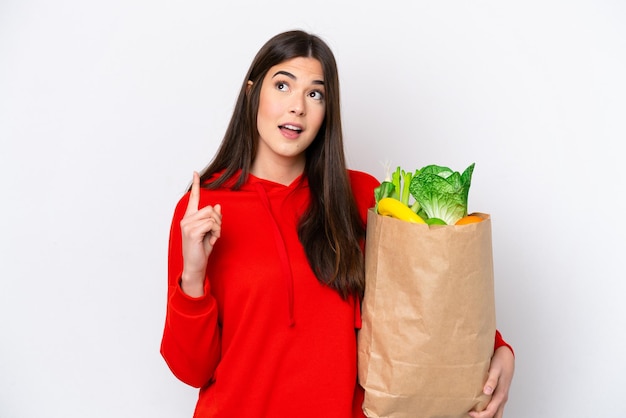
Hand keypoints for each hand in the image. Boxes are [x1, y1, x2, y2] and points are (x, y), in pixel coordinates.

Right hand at [179, 171, 221, 296]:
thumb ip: (212, 219)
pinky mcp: (191, 232)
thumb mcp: (210, 232)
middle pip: (210, 209)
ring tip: (212, 237)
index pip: (193, 198)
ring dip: (217, 227)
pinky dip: (215, 232)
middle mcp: (186, 219)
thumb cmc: (201, 250)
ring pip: (212, 216)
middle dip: (218, 221)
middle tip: (214, 233)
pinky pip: (211, 224)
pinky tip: (211, 240)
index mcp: (189, 218)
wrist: (195, 266)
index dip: (196, 185)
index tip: (196, 173)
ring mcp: (187, 225)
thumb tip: (217, 206)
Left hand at [468, 346, 514, 417]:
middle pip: (495, 416)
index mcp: (501, 394)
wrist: (507, 356)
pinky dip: (489, 411)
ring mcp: (502, 397)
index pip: (491, 411)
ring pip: (496, 413)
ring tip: (474, 413)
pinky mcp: (500, 394)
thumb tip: (487, 391)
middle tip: (471, 415)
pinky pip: (496, 407)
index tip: (469, 412)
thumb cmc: (500, 362)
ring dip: (487, 415)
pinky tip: (480, 407)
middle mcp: (502, 398)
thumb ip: (491, 381)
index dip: (480, 415)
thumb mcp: (495, 370)